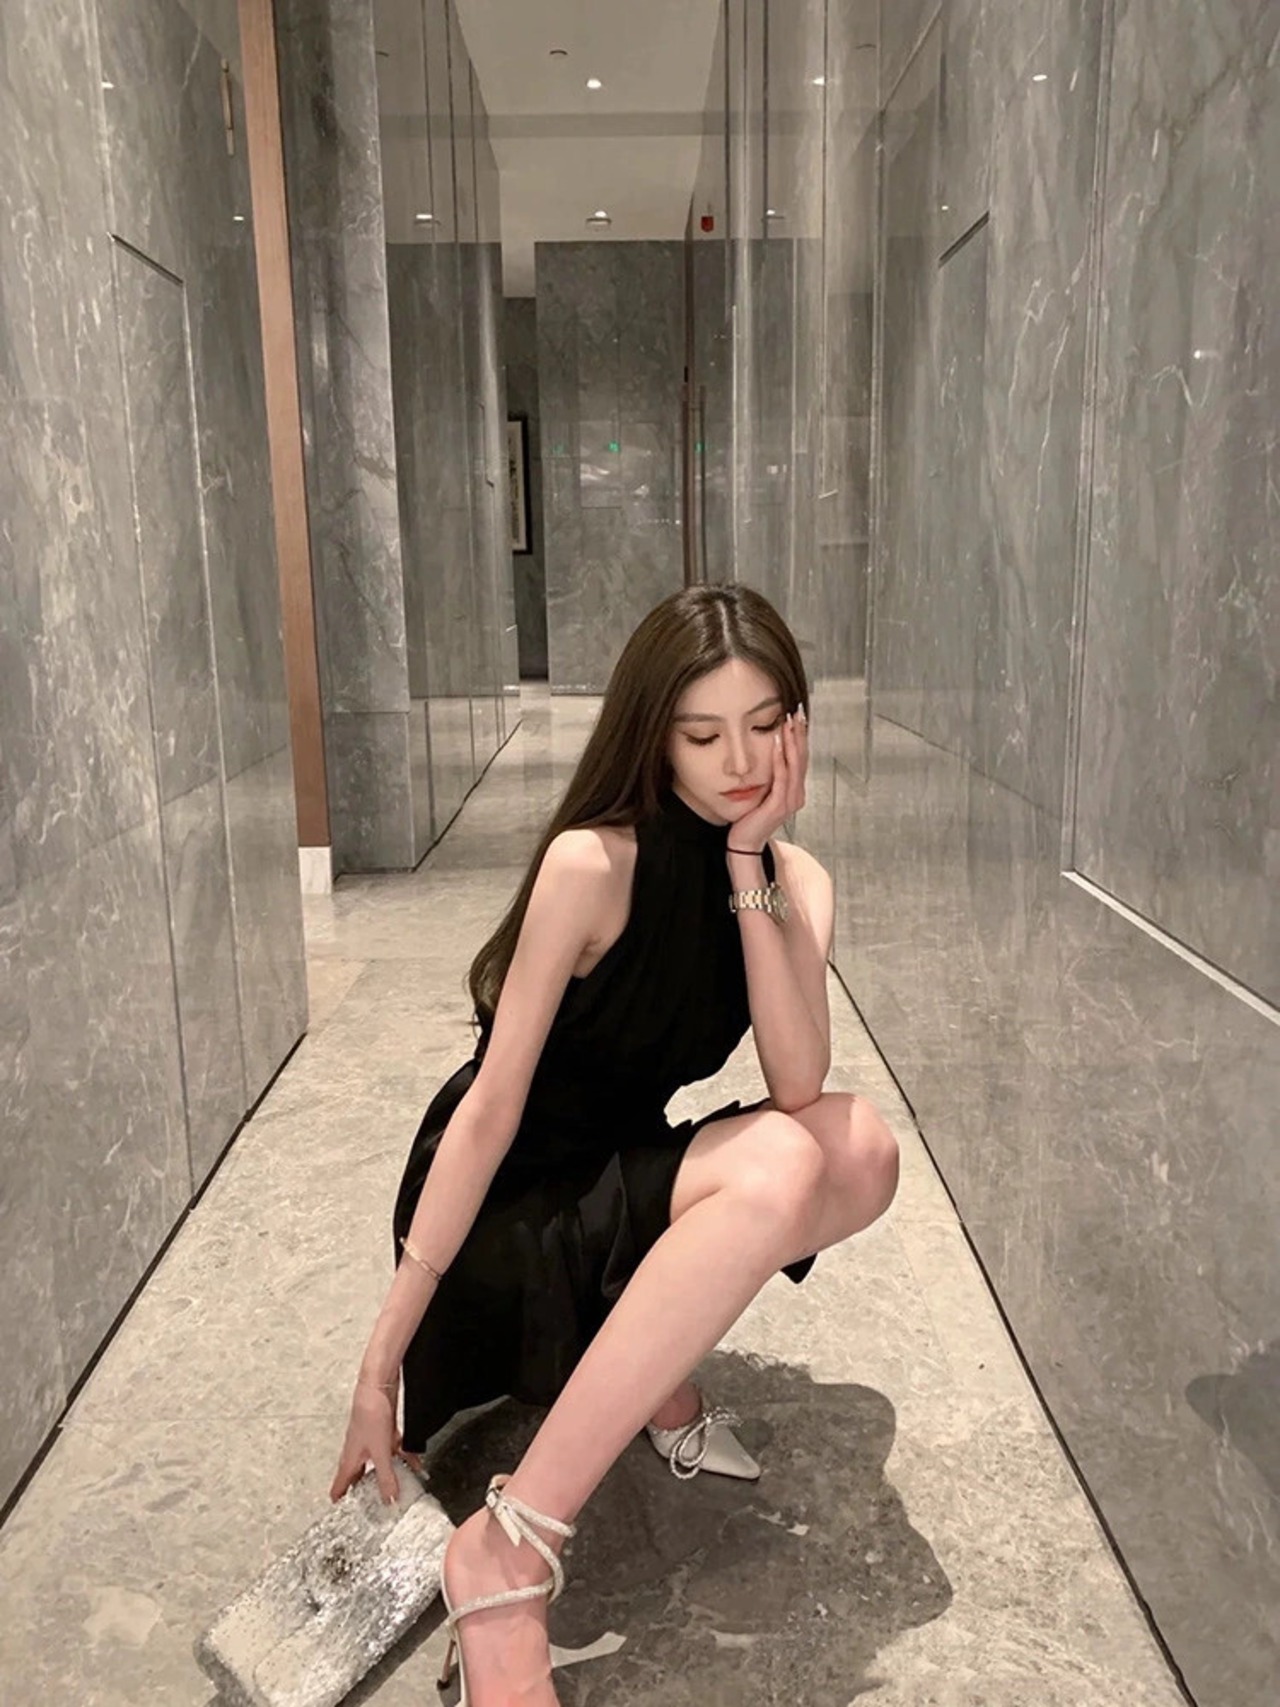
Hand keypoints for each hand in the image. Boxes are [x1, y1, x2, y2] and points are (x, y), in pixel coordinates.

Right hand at [329, 1373, 423, 1505]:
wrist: (378, 1386)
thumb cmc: (369, 1415)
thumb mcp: (380, 1453)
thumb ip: (386, 1478)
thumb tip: (389, 1500)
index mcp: (350, 1460)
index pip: (339, 1486)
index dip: (340, 1500)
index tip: (343, 1514)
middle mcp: (358, 1452)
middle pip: (359, 1477)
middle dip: (366, 1491)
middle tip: (372, 1505)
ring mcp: (371, 1441)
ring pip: (379, 1463)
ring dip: (389, 1474)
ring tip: (400, 1488)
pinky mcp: (383, 1431)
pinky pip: (393, 1450)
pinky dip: (403, 1457)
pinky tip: (415, 1464)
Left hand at [729, 707, 808, 852]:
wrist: (744, 843)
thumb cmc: (751, 818)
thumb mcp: (764, 794)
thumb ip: (771, 778)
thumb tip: (769, 755)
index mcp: (795, 792)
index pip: (801, 759)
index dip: (801, 737)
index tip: (798, 716)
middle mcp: (797, 795)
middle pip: (802, 758)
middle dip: (800, 733)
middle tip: (798, 711)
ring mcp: (789, 801)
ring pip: (794, 765)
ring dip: (792, 741)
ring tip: (789, 721)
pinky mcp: (778, 806)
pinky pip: (781, 777)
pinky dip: (780, 758)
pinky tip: (778, 742)